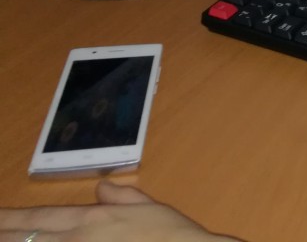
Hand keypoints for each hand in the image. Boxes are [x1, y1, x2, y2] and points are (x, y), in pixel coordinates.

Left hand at [0, 181, 238, 241]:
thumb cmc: (173, 236)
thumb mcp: (150, 208)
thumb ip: (122, 197)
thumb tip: (101, 187)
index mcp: (92, 220)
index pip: (38, 217)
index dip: (8, 218)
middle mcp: (78, 241)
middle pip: (24, 239)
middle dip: (3, 234)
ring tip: (3, 239)